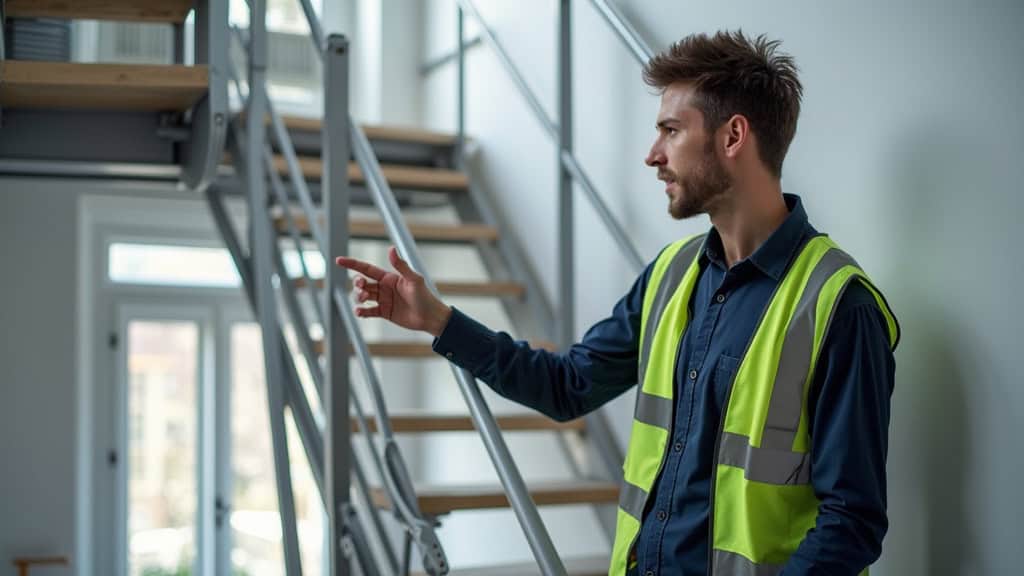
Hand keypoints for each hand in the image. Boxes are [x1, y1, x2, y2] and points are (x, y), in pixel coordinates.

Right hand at [335, 246, 452, 336]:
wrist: (430, 317)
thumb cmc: (425, 296)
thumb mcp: (413, 279)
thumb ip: (401, 266)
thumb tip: (390, 249)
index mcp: (389, 277)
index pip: (366, 269)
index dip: (352, 264)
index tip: (338, 261)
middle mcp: (384, 287)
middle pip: (362, 283)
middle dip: (357, 284)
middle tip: (361, 288)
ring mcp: (383, 300)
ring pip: (363, 297)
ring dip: (359, 297)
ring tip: (363, 300)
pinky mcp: (384, 312)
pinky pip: (368, 312)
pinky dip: (361, 312)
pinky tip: (359, 312)